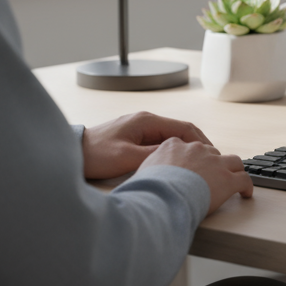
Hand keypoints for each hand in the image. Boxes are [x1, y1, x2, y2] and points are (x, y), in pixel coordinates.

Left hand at [81, 111, 211, 179]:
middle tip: (211, 161)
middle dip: (198, 145)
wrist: (72, 152)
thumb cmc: (95, 153)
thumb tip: (178, 159)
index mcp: (147, 121)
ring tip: (198, 164)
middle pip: (181, 131)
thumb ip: (154, 156)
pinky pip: (161, 143)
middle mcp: (146, 121)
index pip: (185, 127)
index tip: (213, 155)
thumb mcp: (127, 157)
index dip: (202, 141)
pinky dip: (174, 152)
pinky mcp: (135, 137)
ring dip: (186, 149)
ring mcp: (140, 128)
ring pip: (172, 137)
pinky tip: (177, 164)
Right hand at [140, 138, 253, 213]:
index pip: (190, 147)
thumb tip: (150, 176)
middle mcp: (197, 149)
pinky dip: (247, 186)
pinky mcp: (228, 179)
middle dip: (214, 164)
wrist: (160, 197)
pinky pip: (244, 180)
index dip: (195, 158)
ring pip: (233, 162)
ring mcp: (215, 163)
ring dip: (234, 170)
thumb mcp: (144, 170)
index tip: (196, 166)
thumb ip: (152, 166)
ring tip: (235, 179)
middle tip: (214, 176)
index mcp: (175, 145)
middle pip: (213, 153)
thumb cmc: (148, 189)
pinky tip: (245, 194)